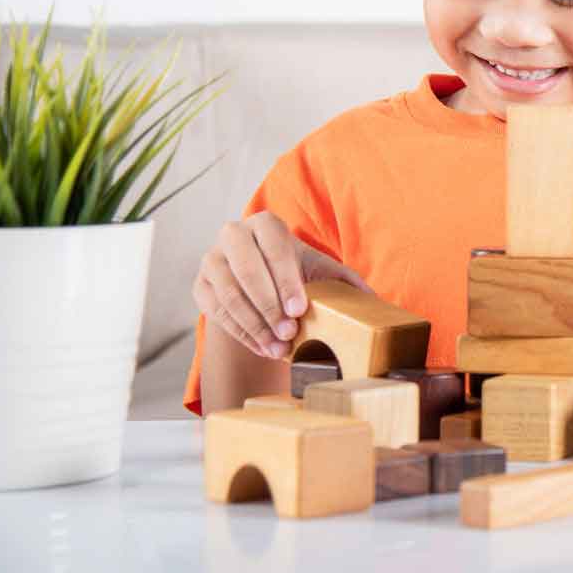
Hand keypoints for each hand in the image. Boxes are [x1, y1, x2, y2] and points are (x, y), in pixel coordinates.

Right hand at [192, 211, 372, 358]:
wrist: (260, 278)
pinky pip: (215, 312)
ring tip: (279, 347)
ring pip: (228, 294)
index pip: (274, 248)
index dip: (286, 281)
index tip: (300, 310)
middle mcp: (232, 235)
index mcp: (264, 223)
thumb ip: (345, 280)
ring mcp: (211, 260)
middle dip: (269, 306)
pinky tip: (263, 348)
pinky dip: (241, 333)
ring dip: (255, 325)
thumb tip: (372, 298)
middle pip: (246, 271)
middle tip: (290, 333)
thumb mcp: (320, 269)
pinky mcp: (199, 286)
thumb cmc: (294, 270)